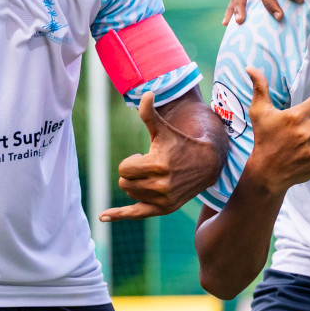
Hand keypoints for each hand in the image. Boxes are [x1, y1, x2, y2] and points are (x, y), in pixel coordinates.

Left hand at [102, 93, 224, 220]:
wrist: (207, 164)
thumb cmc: (181, 143)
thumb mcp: (164, 129)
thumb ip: (150, 114)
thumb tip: (146, 93)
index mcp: (158, 165)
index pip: (124, 168)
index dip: (132, 160)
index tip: (145, 156)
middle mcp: (161, 185)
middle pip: (125, 183)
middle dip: (132, 173)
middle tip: (149, 167)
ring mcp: (163, 200)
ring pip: (131, 194)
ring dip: (136, 185)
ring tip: (154, 177)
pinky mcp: (165, 209)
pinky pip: (135, 214)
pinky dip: (118, 215)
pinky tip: (102, 216)